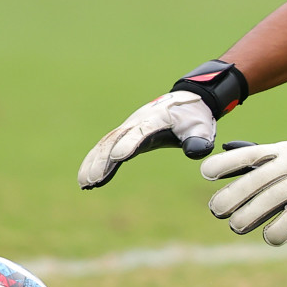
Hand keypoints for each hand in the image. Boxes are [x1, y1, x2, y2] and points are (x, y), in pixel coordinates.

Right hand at [77, 92, 215, 188]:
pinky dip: (94, 162)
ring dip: (94, 163)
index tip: (118, 157)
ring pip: (106, 144)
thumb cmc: (193, 117)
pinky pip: (105, 147)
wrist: (184, 103)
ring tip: (84, 184)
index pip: (141, 131)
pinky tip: (87, 180)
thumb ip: (199, 139)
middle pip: (116, 139)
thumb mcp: (202, 127)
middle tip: (93, 180)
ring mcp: (128, 128)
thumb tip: (195, 152)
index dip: (130, 143)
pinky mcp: (124, 135)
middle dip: (103, 159)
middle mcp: (137, 122)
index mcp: (157, 118)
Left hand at [203, 139, 286, 245]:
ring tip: (237, 225)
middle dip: (230, 198)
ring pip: (270, 202)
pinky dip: (276, 232)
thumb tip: (216, 169)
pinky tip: (269, 235)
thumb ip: (254, 160)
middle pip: (254, 182)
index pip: (248, 155)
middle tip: (217, 209)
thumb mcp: (282, 150)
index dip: (225, 164)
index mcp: (278, 150)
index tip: (206, 174)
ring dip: (247, 217)